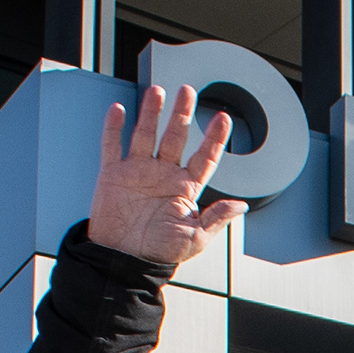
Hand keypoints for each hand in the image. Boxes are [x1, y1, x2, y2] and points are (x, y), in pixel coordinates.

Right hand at [89, 85, 243, 265]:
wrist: (123, 262)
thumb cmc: (160, 254)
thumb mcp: (194, 238)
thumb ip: (216, 218)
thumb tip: (241, 205)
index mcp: (185, 188)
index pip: (204, 157)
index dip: (214, 138)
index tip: (223, 118)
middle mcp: (163, 175)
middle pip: (176, 137)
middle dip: (182, 114)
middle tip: (187, 91)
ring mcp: (137, 172)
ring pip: (146, 134)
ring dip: (151, 113)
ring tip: (157, 91)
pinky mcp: (113, 175)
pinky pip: (112, 146)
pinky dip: (114, 128)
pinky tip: (120, 109)